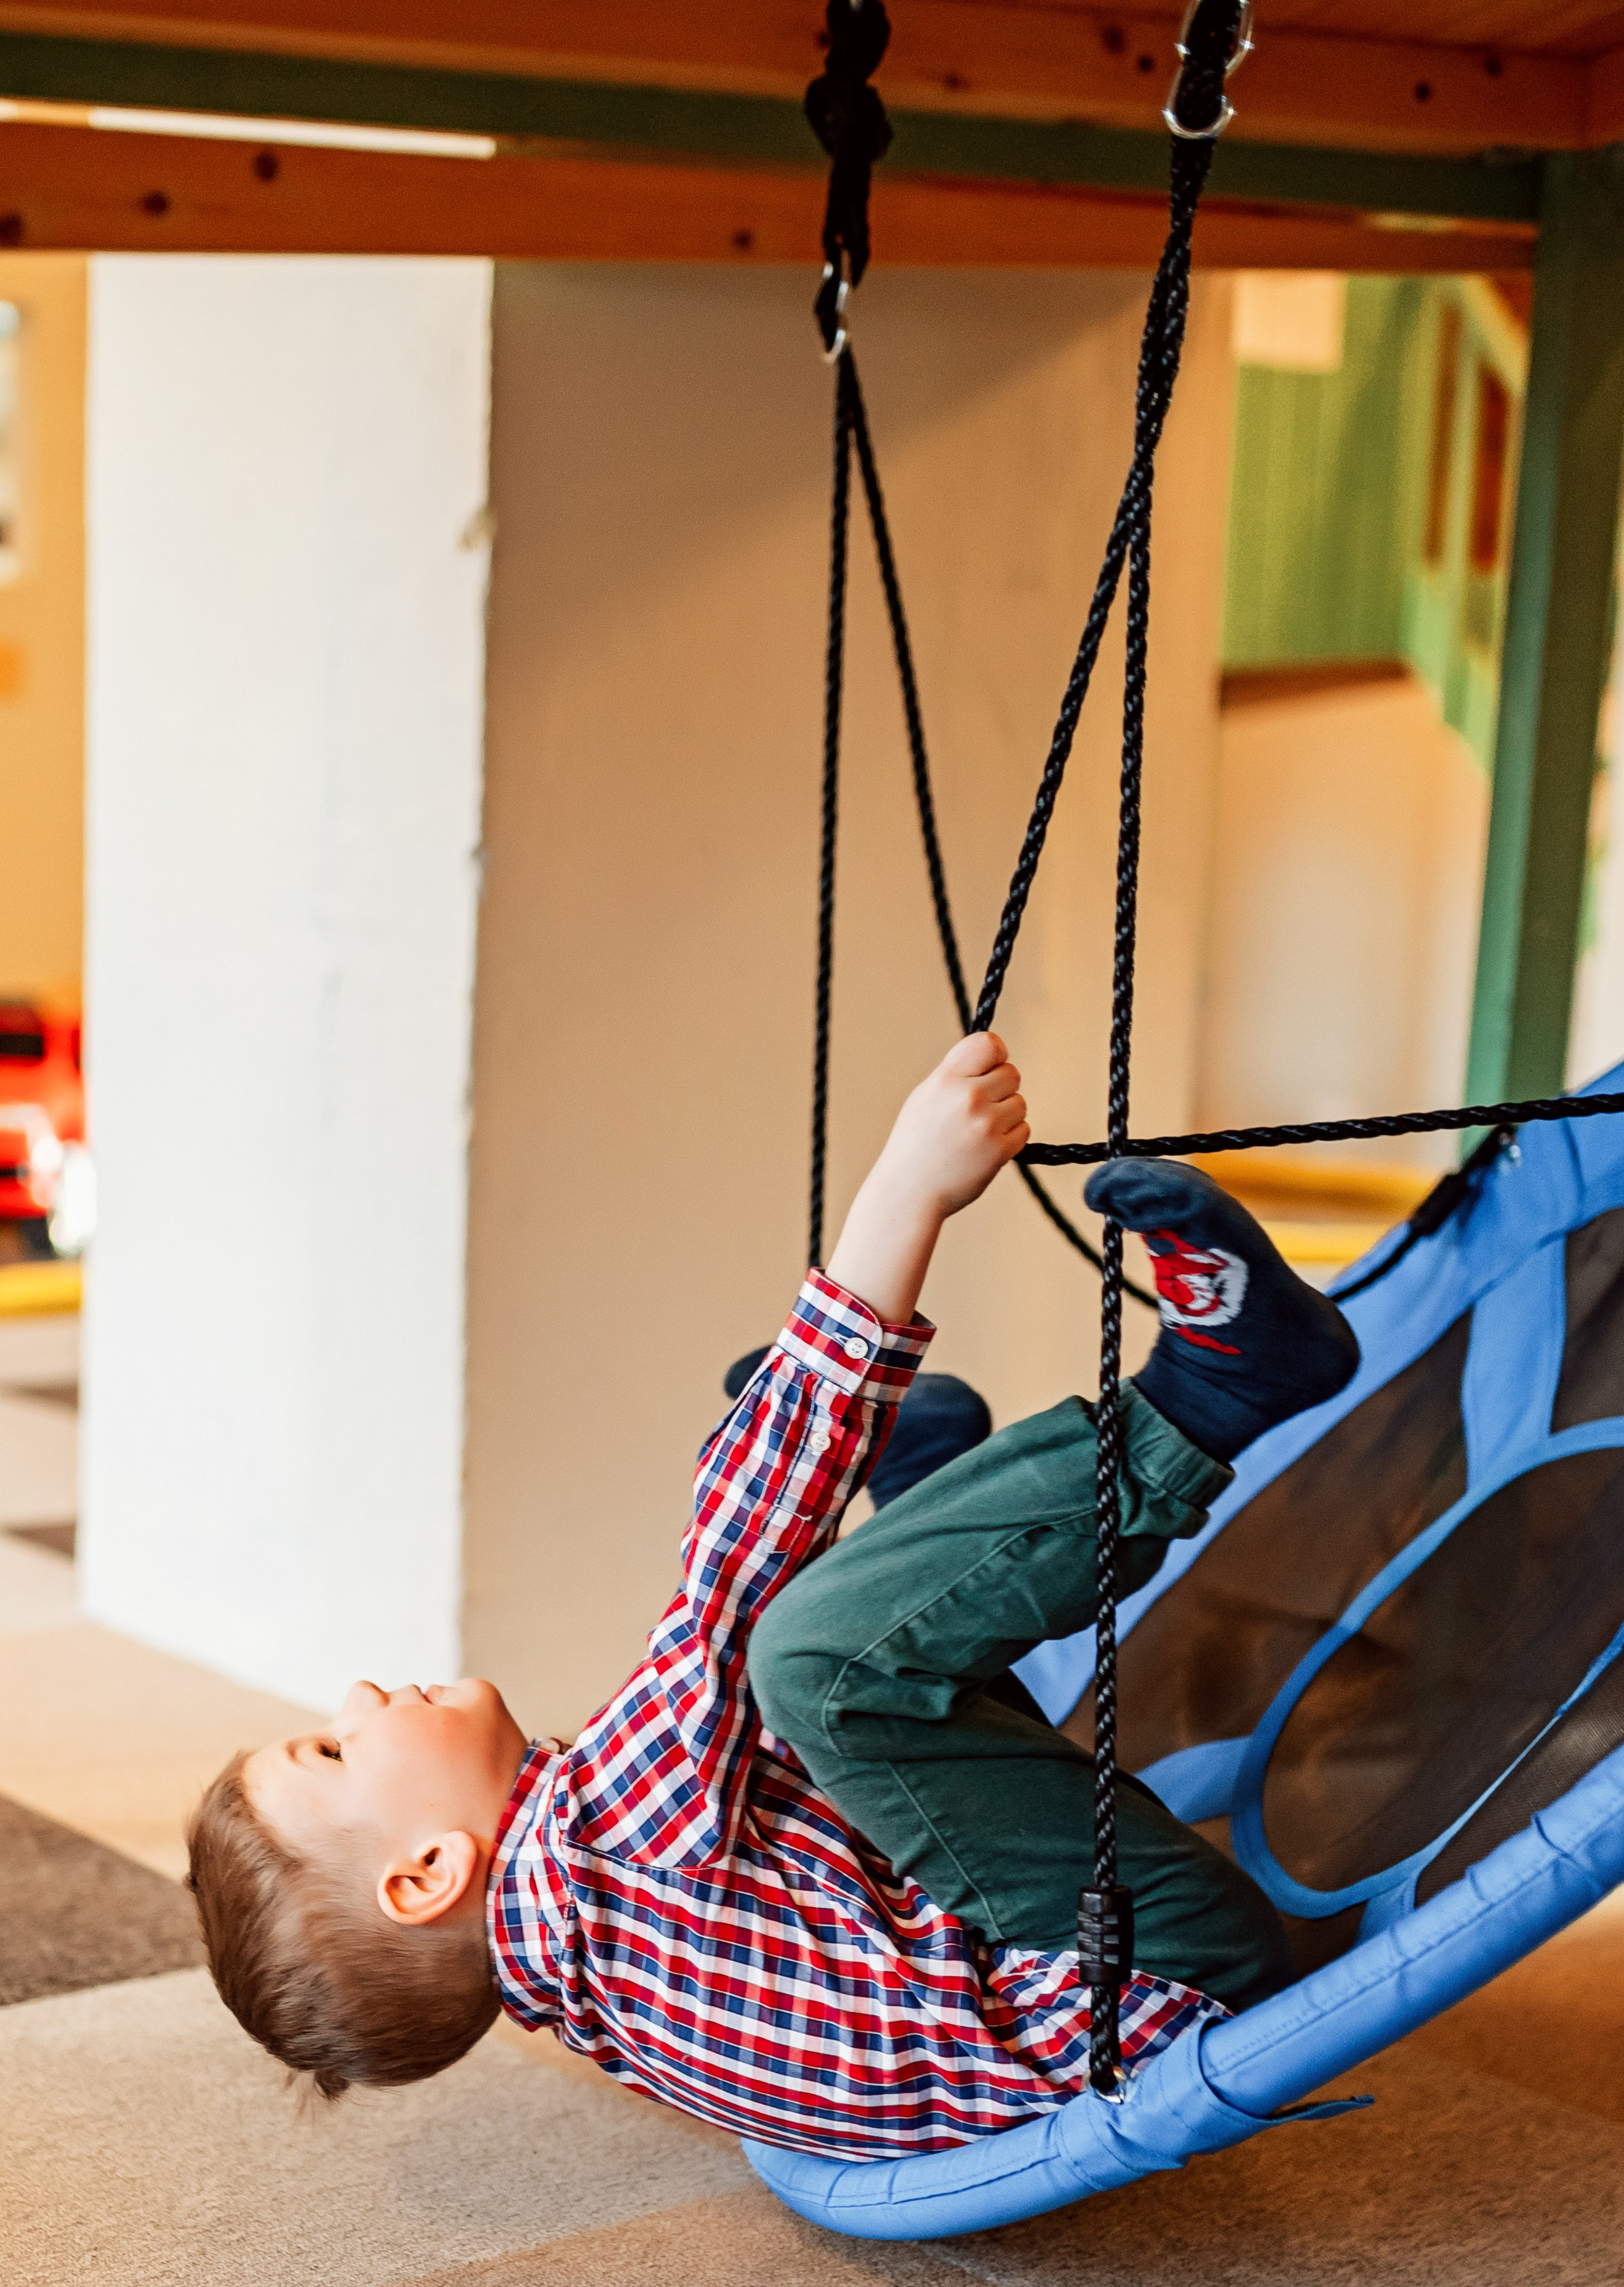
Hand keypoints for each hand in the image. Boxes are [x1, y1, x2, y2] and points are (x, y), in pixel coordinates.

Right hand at [824, 1035, 1027, 1327]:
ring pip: (1020, 1104)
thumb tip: (990, 1058)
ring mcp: (986, 1124)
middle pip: (1012, 1074)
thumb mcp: (924, 1098)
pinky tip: (985, 1147)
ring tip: (978, 1131)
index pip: (989, 1044)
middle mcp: (968, 1097)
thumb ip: (955, 1076)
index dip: (997, 1054)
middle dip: (1002, 1088)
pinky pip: (1023, 1130)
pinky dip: (1010, 1138)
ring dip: (1007, 1115)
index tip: (992, 1066)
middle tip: (983, 1107)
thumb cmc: (915, 1145)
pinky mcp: (1000, 1149)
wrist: (909, 1191)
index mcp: (946, 1079)